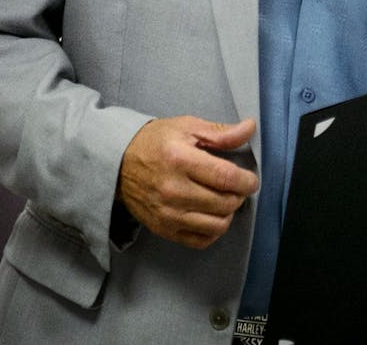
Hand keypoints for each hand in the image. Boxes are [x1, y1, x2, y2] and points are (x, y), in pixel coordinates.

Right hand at [116, 116, 258, 249]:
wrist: (116, 163)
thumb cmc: (153, 142)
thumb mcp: (186, 127)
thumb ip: (220, 132)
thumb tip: (250, 128)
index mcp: (180, 159)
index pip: (227, 177)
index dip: (247, 180)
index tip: (249, 179)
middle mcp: (173, 189)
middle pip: (226, 203)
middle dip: (238, 195)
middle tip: (233, 186)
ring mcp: (167, 213)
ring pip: (218, 225)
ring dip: (228, 213)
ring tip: (222, 199)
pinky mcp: (164, 229)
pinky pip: (202, 240)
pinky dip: (213, 230)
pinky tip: (210, 214)